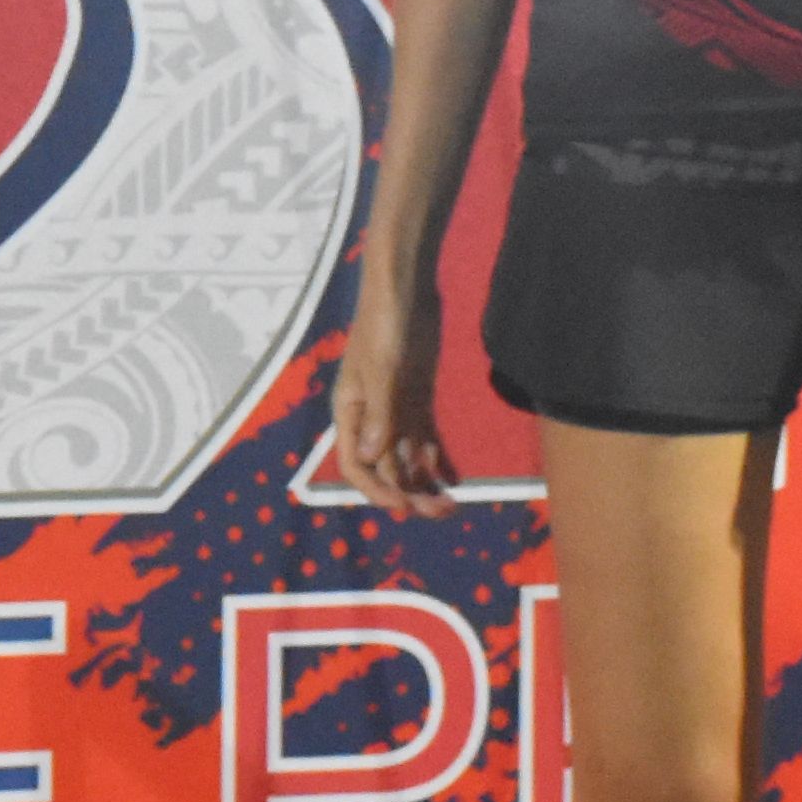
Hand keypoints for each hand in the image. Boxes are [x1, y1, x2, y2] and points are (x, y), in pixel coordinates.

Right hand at [327, 274, 456, 511]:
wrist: (404, 289)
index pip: (356, 464)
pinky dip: (435, 458)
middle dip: (409, 492)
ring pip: (406, 456)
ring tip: (451, 503)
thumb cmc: (384, 324)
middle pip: (385, 466)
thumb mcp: (381, 370)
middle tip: (440, 512)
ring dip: (424, 481)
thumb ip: (379, 414)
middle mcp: (369, 417)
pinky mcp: (416, 398)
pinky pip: (424, 437)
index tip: (404, 506)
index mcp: (349, 412)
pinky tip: (450, 475)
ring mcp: (394, 408)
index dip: (377, 489)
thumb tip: (371, 459)